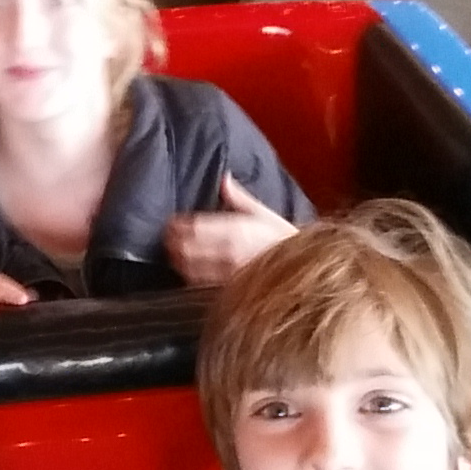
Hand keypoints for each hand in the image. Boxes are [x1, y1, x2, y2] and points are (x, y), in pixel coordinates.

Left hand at [164, 174, 299, 286]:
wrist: (302, 271)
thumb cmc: (283, 240)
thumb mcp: (264, 213)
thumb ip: (239, 197)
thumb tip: (224, 178)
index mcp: (235, 230)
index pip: (194, 227)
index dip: (177, 225)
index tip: (171, 222)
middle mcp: (226, 253)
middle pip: (186, 248)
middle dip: (173, 242)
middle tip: (168, 238)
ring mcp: (225, 274)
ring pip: (188, 268)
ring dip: (176, 260)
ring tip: (173, 253)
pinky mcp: (227, 291)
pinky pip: (199, 284)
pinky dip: (189, 276)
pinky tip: (187, 270)